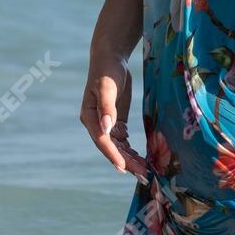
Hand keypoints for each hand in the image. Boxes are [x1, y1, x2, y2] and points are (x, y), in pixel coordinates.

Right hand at [80, 45, 149, 178]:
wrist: (110, 58)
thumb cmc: (107, 70)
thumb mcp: (107, 87)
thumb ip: (107, 107)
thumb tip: (106, 128)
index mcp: (89, 117)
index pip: (102, 140)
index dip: (113, 155)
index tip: (124, 168)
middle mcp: (95, 123)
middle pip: (111, 147)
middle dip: (126, 162)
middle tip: (142, 175)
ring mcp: (105, 123)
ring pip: (118, 146)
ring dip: (130, 159)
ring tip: (145, 171)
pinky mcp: (115, 120)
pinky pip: (122, 140)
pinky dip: (131, 150)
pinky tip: (142, 158)